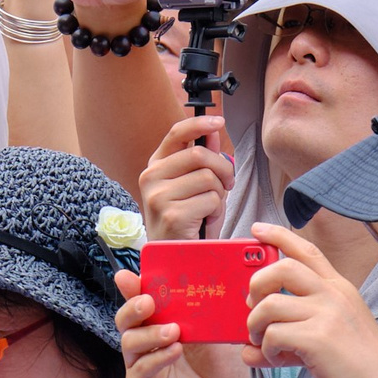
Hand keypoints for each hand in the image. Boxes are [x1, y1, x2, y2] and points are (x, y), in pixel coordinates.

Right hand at [114, 267, 253, 377]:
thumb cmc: (223, 369)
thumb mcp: (214, 331)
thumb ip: (200, 308)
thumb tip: (201, 277)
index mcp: (160, 324)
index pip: (141, 302)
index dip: (132, 288)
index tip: (130, 276)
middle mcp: (146, 344)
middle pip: (125, 320)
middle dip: (133, 307)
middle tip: (149, 301)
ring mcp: (141, 367)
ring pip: (129, 342)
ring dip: (149, 333)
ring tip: (174, 331)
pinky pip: (139, 370)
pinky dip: (156, 358)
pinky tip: (175, 351)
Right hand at [139, 115, 232, 240]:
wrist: (172, 256)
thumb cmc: (185, 221)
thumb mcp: (194, 185)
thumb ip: (202, 159)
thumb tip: (213, 130)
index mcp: (155, 166)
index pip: (176, 134)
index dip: (199, 124)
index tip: (218, 121)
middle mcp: (151, 177)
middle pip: (200, 155)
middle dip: (222, 169)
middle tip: (226, 186)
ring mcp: (159, 196)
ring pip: (208, 178)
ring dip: (219, 195)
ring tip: (208, 209)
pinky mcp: (172, 214)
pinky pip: (210, 200)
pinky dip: (216, 211)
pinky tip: (205, 221)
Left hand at [243, 225, 377, 377]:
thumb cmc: (360, 367)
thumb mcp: (331, 337)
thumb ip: (291, 336)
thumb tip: (248, 349)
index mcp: (339, 289)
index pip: (307, 250)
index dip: (279, 236)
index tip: (256, 230)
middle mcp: (333, 295)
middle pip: (281, 268)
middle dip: (256, 286)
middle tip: (253, 309)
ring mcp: (327, 315)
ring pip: (269, 304)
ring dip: (255, 325)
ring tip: (262, 343)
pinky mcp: (318, 339)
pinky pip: (272, 335)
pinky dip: (265, 350)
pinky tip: (277, 359)